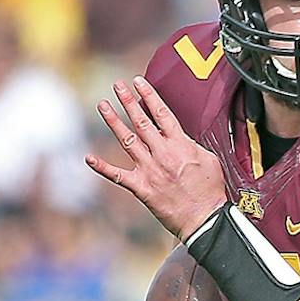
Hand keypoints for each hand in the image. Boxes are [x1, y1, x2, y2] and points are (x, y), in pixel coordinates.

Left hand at [86, 76, 228, 238]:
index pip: (162, 114)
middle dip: (128, 101)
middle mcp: (162, 153)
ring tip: (103, 105)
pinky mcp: (141, 187)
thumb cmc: (211, 191)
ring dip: (113, 121)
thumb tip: (181, 137)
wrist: (205, 218)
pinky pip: (117, 175)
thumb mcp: (209, 160)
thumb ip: (192, 145)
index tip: (138, 82)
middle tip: (117, 86)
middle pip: (141, 121)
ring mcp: (150, 169)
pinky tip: (89, 158)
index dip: (149, 96)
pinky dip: (102, 167)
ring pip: (127, 140)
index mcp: (181, 145)